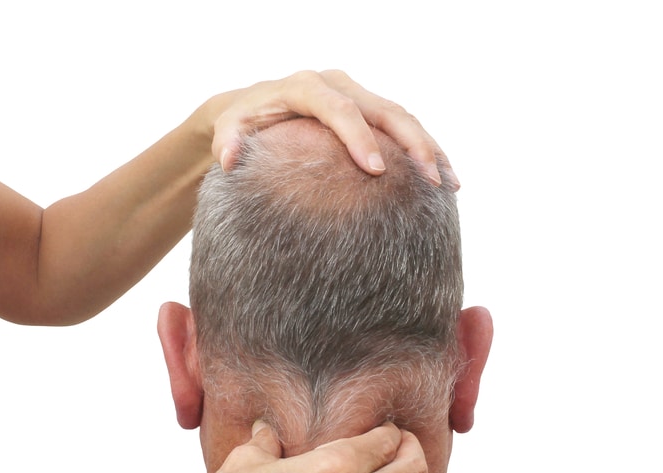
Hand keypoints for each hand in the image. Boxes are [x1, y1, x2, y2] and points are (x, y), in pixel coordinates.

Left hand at [208, 69, 457, 187]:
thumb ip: (228, 142)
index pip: (341, 111)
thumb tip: (228, 159)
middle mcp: (338, 84)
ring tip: (449, 184)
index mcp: (307, 86)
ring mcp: (357, 93)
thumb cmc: (241, 121)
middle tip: (430, 180)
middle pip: (384, 109)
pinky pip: (401, 125)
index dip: (360, 139)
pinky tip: (444, 179)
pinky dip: (425, 149)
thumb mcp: (228, 129)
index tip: (377, 171)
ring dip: (429, 147)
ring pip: (402, 116)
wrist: (250, 104)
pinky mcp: (367, 106)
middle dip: (412, 144)